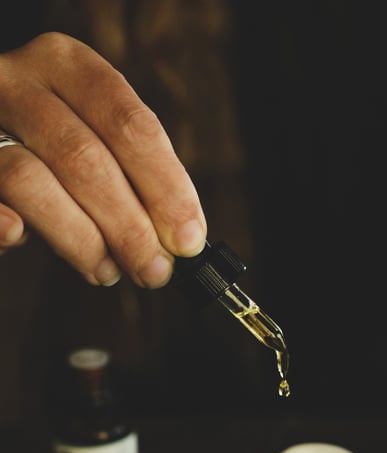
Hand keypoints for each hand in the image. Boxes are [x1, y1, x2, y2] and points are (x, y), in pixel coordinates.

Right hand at [0, 32, 206, 286]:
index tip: (188, 238)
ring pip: (29, 180)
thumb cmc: (52, 152)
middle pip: (83, 157)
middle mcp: (18, 82)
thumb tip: (181, 238)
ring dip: (80, 238)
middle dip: (129, 226)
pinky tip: (22, 239)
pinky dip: (3, 226)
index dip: (165, 186)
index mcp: (67, 66)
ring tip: (108, 270)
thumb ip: (134, 180)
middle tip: (155, 271)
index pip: (129, 123)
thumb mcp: (96, 142)